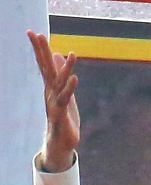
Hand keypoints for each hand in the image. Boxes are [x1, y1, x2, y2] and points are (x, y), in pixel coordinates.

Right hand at [27, 30, 80, 172]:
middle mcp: (51, 93)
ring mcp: (55, 103)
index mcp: (51, 87)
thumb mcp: (65, 93)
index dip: (40, 49)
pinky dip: (70, 88)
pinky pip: (65, 99)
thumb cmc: (64, 117)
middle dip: (41, 52)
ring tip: (72, 54)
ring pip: (59, 83)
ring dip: (66, 69)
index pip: (44, 65)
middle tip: (35, 34)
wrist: (61, 143)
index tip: (34, 32)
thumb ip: (62, 76)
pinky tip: (74, 78)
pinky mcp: (61, 114)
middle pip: (46, 69)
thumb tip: (60, 56)